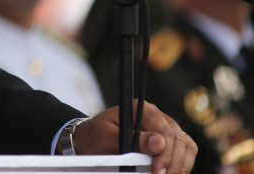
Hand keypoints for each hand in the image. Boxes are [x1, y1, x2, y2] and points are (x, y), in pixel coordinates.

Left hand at [72, 102, 196, 173]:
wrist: (91, 140)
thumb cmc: (96, 136)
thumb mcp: (107, 137)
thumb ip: (132, 139)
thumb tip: (159, 143)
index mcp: (142, 109)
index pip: (165, 130)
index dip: (165, 154)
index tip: (157, 171)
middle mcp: (157, 115)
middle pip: (179, 139)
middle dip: (173, 163)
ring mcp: (165, 127)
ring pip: (186, 146)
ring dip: (180, 165)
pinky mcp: (168, 140)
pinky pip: (186, 151)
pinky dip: (182, 165)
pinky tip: (171, 173)